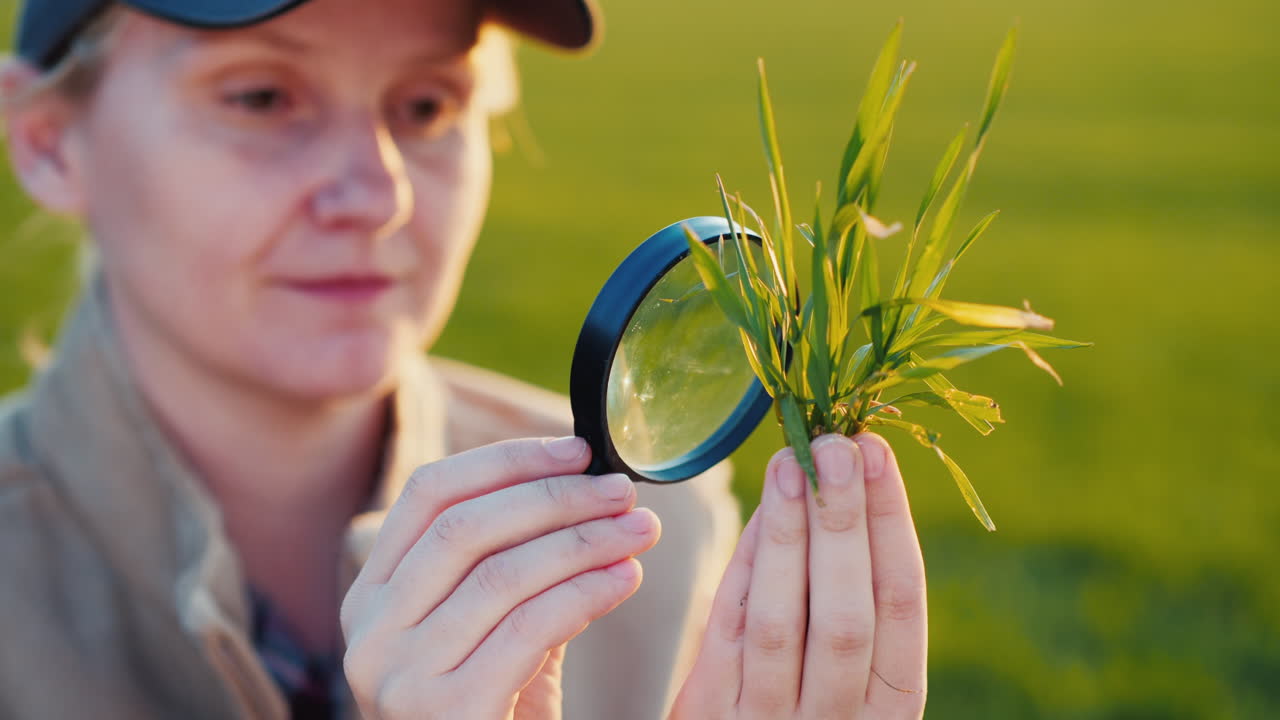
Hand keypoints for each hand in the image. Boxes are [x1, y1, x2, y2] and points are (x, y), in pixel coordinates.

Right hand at [341, 437, 660, 718]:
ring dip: (584, 542)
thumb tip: (583, 484)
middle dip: (556, 498)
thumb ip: (511, 566)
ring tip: (641, 532)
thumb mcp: (487, 629)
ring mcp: (400, 676)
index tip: (577, 450)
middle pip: (465, 527)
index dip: (506, 460)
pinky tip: (627, 578)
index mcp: (372, 596)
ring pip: (501, 574)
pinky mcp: (447, 712)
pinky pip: (529, 628)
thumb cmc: (494, 708)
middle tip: (623, 492)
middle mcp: (369, 632)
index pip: (427, 493)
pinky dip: (586, 593)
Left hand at [670, 433, 926, 718]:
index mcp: (890, 709)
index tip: (880, 454)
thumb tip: (837, 494)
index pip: (901, 605)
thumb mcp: (846, 683)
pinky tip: (757, 514)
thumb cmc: (804, 719)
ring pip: (784, 622)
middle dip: (845, 522)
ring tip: (790, 463)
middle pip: (849, 611)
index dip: (892, 525)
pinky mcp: (711, 717)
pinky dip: (745, 569)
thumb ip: (846, 607)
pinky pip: (729, 633)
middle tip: (838, 444)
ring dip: (790, 536)